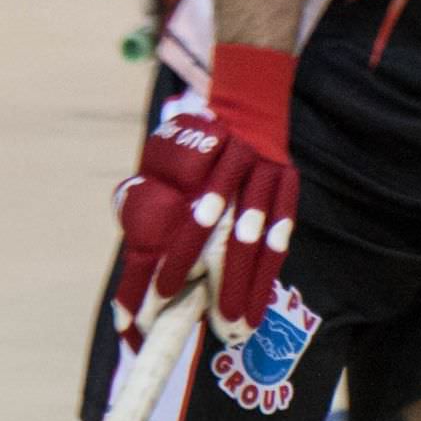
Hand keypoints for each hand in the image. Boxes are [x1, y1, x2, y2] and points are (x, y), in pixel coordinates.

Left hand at [111, 46, 298, 347]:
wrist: (249, 98)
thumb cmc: (201, 137)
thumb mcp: (171, 151)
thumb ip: (154, 192)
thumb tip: (132, 246)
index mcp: (208, 157)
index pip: (193, 215)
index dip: (179, 255)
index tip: (164, 292)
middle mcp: (242, 164)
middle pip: (234, 232)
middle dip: (226, 280)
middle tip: (216, 321)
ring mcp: (270, 171)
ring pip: (263, 234)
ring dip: (252, 279)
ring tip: (242, 318)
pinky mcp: (289, 178)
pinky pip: (285, 223)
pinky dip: (275, 256)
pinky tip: (266, 288)